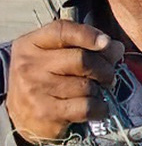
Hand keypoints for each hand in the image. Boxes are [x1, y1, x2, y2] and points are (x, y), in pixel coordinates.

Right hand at [8, 21, 123, 142]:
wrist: (21, 114)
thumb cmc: (44, 79)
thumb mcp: (54, 55)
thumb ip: (83, 45)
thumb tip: (116, 48)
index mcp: (31, 44)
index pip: (63, 31)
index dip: (89, 35)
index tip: (106, 42)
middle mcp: (30, 65)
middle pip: (82, 59)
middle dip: (104, 68)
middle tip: (107, 76)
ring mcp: (36, 90)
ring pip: (87, 85)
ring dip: (100, 90)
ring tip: (94, 92)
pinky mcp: (46, 113)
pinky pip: (87, 106)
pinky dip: (100, 108)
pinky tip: (97, 107)